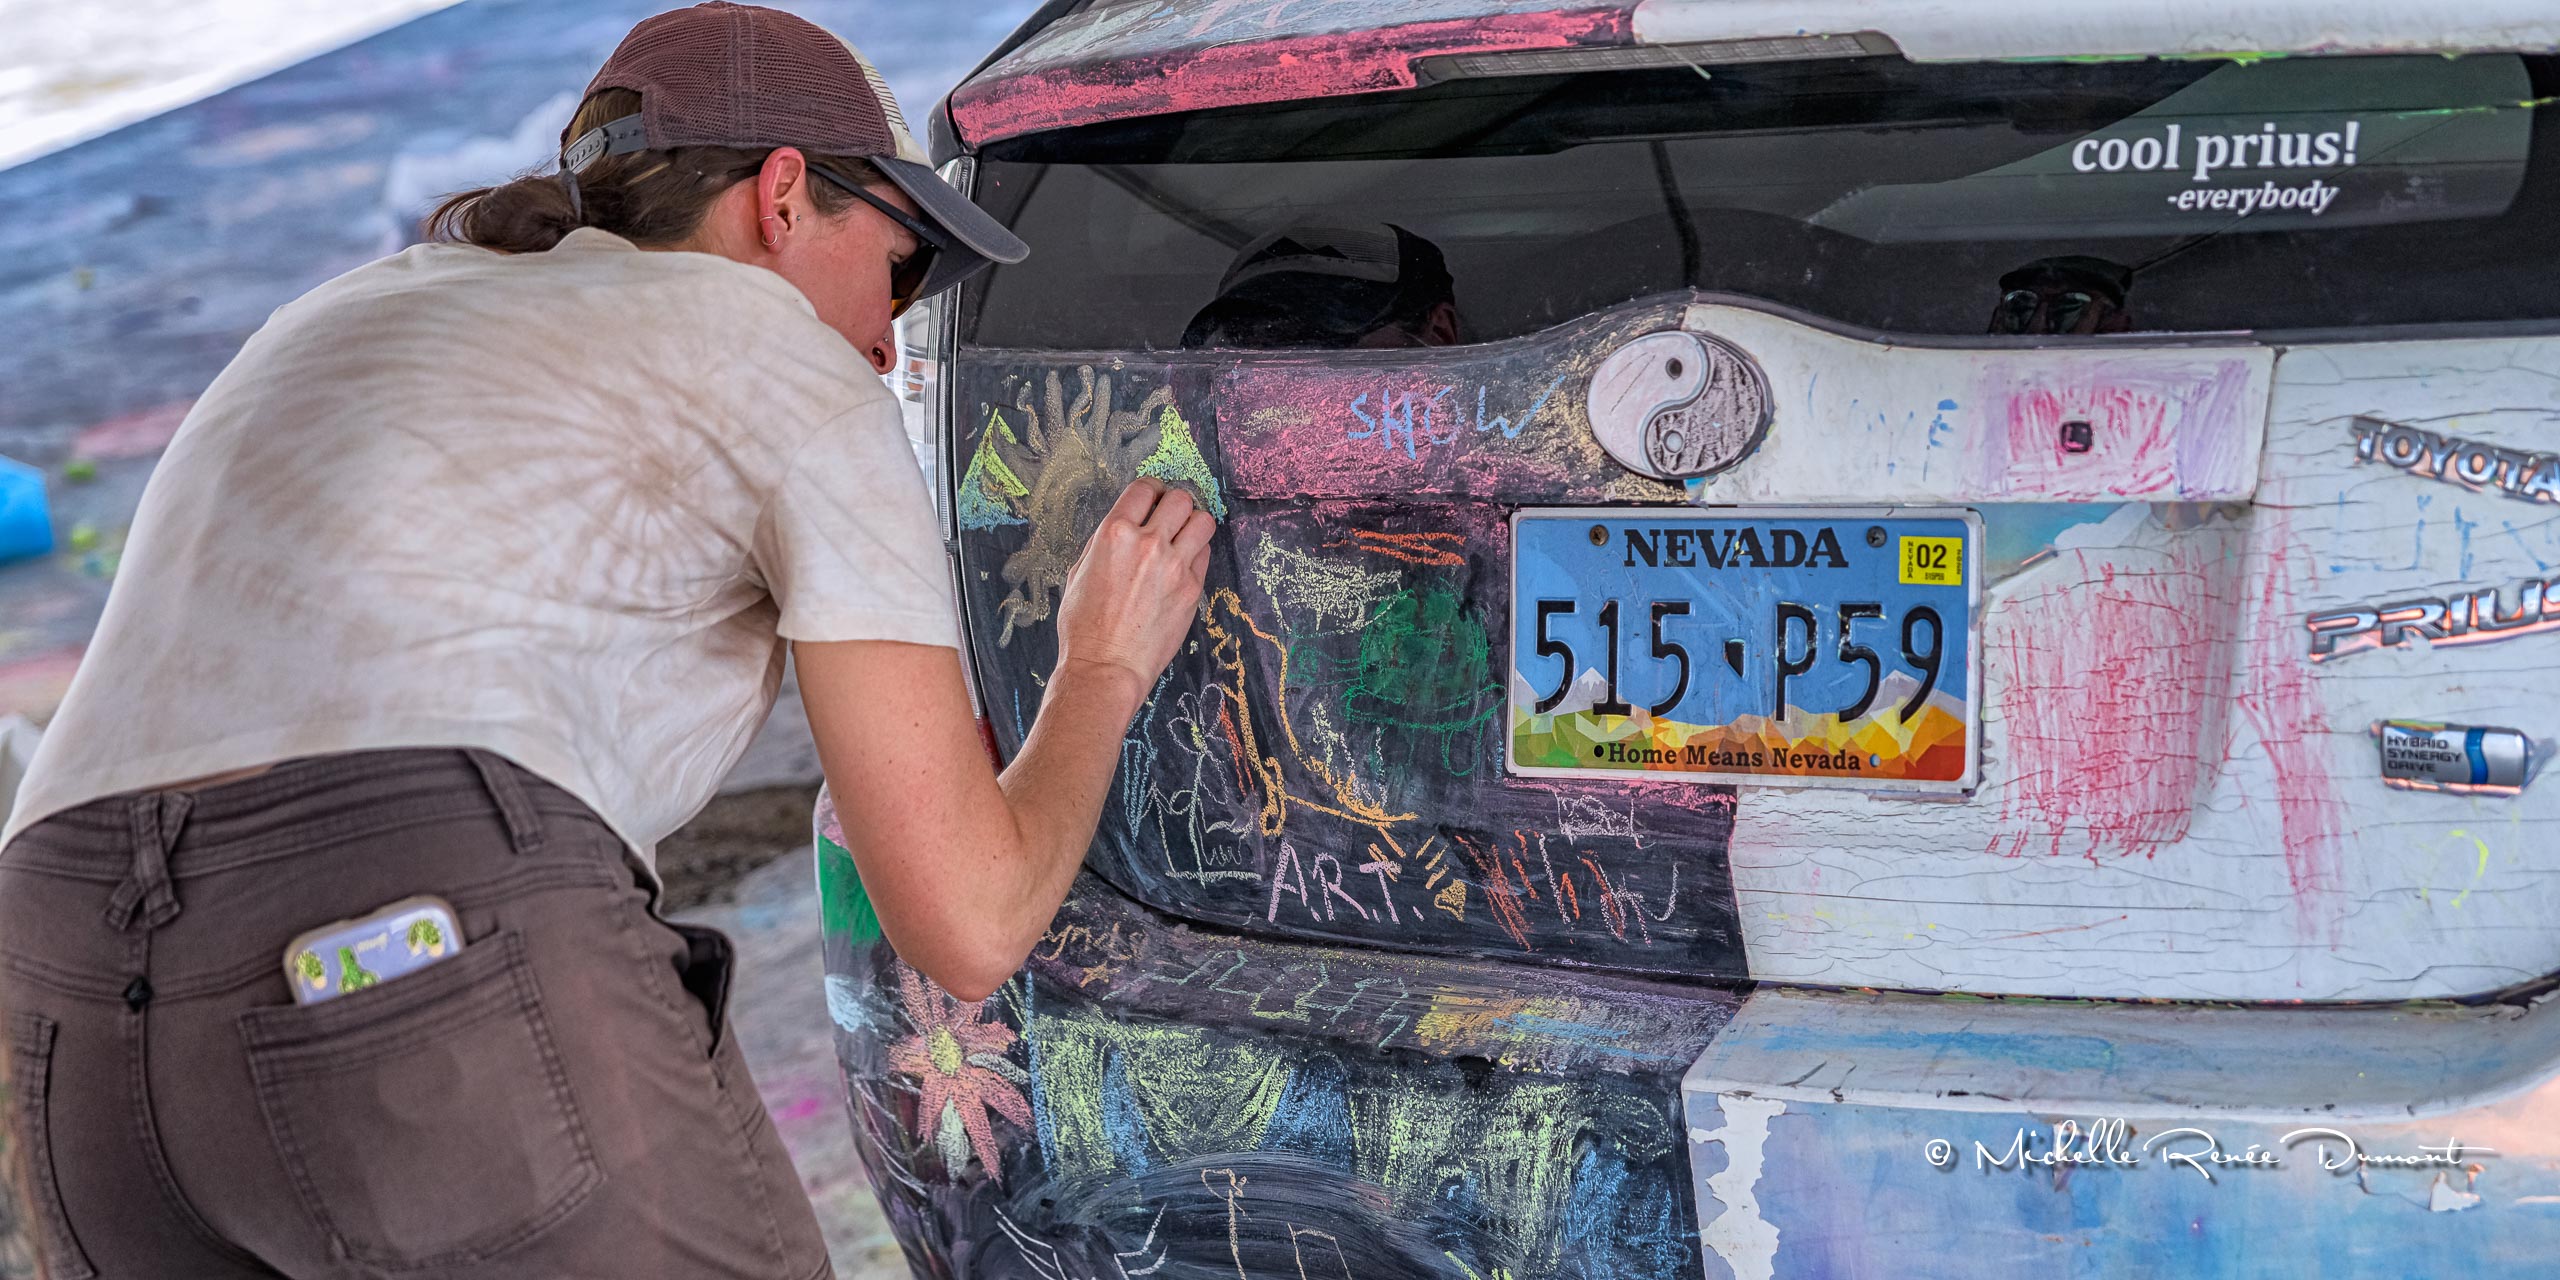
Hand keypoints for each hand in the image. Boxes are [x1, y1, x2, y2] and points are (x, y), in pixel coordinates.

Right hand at [1054, 479, 1214, 710]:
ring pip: (1203, 521)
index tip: (1153, 498)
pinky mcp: (1191, 589)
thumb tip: (1124, 528)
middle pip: (1180, 498)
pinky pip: (1205, 555)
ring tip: (1184, 537)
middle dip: (1175, 504)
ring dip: (1193, 524)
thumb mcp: (1079, 573)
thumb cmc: (1084, 626)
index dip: (1151, 490)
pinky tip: (1184, 565)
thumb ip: (1104, 543)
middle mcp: (1147, 543)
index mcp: (1114, 534)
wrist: (1106, 666)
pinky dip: (1196, 554)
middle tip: (1170, 517)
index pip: (1144, 489)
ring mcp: (1174, 566)